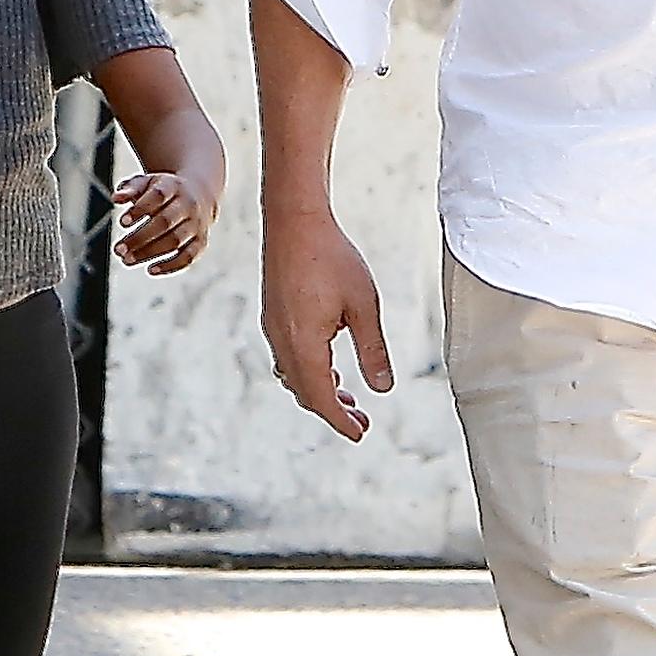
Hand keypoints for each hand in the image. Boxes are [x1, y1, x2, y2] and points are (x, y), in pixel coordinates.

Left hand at [114, 170, 214, 275]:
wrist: (198, 194)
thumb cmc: (163, 191)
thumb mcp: (147, 183)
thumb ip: (131, 189)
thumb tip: (117, 198)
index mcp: (173, 186)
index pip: (158, 196)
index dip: (140, 209)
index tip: (122, 222)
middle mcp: (188, 205)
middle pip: (164, 222)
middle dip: (139, 238)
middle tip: (118, 250)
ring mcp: (196, 224)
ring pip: (174, 241)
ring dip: (149, 253)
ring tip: (127, 260)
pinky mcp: (201, 242)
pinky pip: (188, 257)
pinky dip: (170, 266)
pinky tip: (151, 270)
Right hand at [262, 204, 392, 441]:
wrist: (293, 221)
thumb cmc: (331, 258)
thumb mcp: (363, 305)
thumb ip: (372, 349)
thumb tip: (383, 388)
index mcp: (304, 344)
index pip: (321, 397)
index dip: (340, 420)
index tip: (360, 433)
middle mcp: (282, 341)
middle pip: (304, 392)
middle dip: (331, 411)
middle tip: (360, 421)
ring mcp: (273, 328)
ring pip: (293, 376)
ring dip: (318, 391)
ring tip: (347, 396)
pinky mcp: (272, 315)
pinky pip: (286, 357)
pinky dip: (307, 371)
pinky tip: (327, 363)